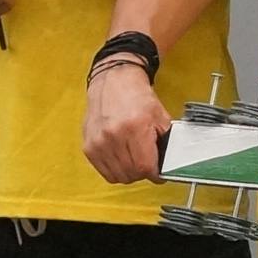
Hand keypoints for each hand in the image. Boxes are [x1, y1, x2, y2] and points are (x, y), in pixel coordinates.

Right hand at [83, 64, 171, 185]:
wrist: (113, 82)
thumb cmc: (136, 97)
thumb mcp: (160, 117)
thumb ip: (166, 143)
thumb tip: (168, 165)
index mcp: (134, 127)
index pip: (145, 167)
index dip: (155, 174)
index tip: (158, 173)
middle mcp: (114, 136)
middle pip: (132, 174)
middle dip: (143, 173)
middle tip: (147, 164)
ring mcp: (99, 142)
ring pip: (118, 176)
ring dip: (129, 173)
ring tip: (134, 160)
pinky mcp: (89, 146)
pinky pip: (104, 171)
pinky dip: (115, 170)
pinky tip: (121, 159)